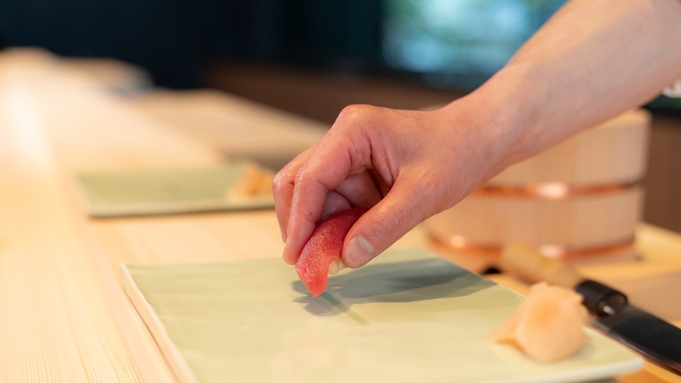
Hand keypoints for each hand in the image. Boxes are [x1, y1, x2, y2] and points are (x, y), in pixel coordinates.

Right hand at [273, 101, 507, 267]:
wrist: (478, 140)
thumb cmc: (457, 153)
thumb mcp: (423, 193)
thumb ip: (384, 226)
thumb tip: (346, 257)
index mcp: (354, 132)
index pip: (311, 178)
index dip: (300, 220)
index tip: (296, 256)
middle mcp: (343, 139)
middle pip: (298, 183)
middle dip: (299, 224)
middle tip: (307, 264)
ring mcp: (347, 155)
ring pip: (312, 197)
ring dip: (316, 229)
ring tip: (327, 261)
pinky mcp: (356, 172)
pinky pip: (333, 203)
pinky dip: (334, 227)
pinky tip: (344, 247)